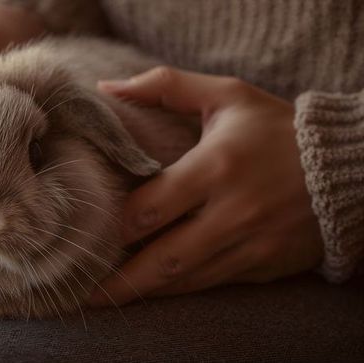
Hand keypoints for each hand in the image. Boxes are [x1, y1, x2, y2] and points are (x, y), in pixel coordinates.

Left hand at [89, 67, 323, 305]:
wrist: (350, 169)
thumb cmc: (277, 127)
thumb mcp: (225, 95)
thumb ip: (164, 86)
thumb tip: (106, 88)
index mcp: (216, 166)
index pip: (152, 207)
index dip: (118, 224)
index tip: (93, 229)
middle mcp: (232, 212)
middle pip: (163, 256)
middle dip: (120, 278)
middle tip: (84, 290)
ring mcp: (249, 244)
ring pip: (184, 279)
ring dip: (143, 292)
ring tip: (107, 301)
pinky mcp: (261, 265)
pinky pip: (211, 284)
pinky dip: (178, 290)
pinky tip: (152, 292)